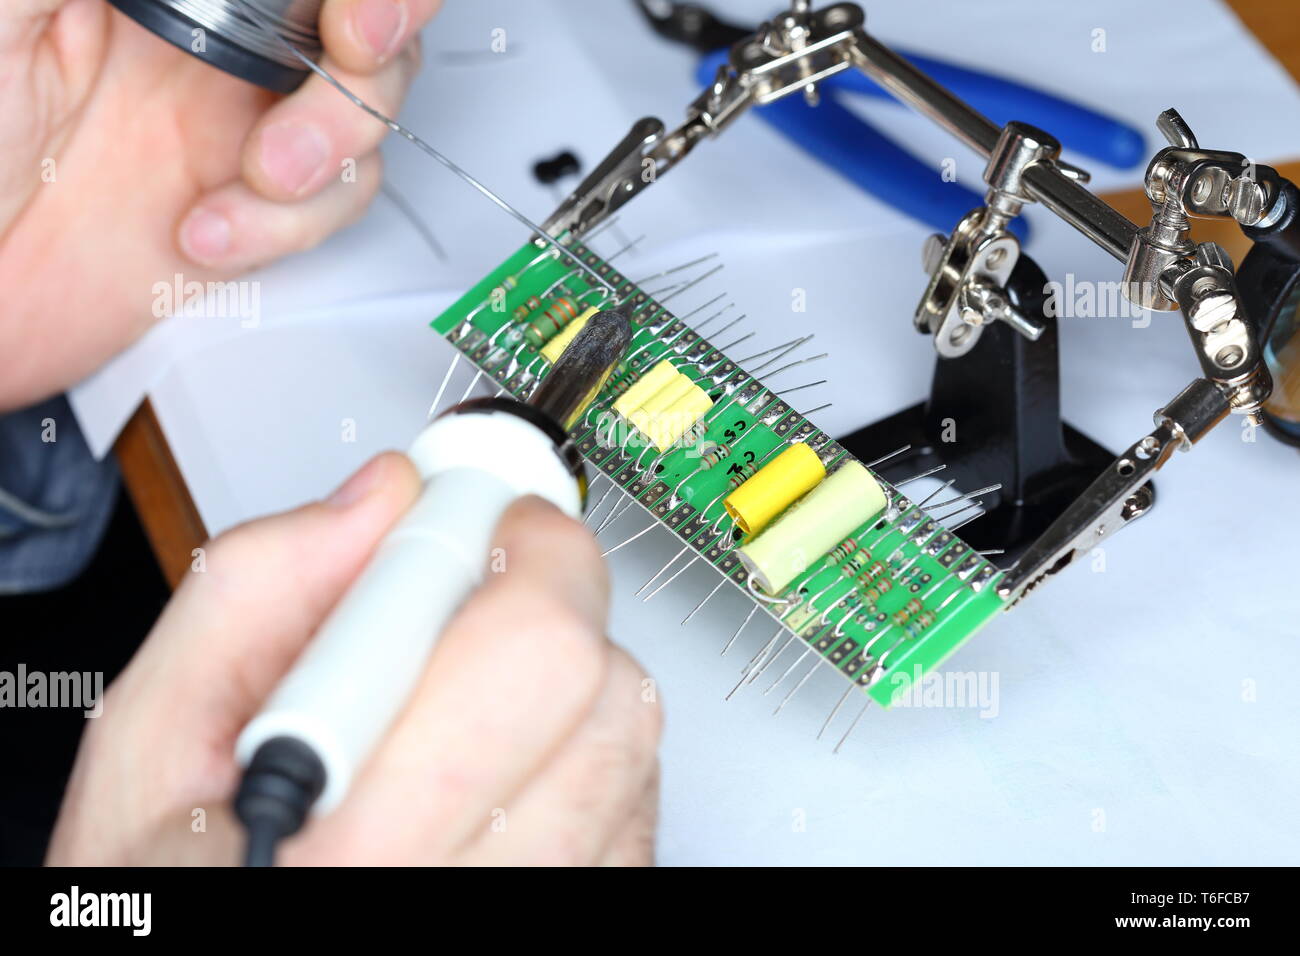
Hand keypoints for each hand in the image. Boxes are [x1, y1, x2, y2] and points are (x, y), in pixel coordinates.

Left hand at [0, 0, 439, 409]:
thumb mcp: (2, 11)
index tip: (348, 11)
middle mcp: (207, 38)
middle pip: (358, 19)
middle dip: (380, 32)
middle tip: (354, 50)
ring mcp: (235, 125)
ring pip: (366, 107)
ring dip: (335, 142)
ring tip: (261, 173)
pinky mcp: (252, 211)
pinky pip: (335, 204)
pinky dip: (292, 226)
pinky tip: (209, 230)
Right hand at [46, 453, 661, 864]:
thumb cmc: (167, 893)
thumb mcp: (152, 744)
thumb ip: (254, 596)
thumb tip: (380, 502)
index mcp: (359, 850)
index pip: (527, 648)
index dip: (505, 539)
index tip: (473, 500)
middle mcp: (470, 891)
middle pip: (597, 680)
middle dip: (540, 588)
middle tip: (472, 573)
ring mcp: (545, 905)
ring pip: (626, 731)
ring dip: (558, 674)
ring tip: (462, 690)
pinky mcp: (587, 909)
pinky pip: (635, 796)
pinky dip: (577, 748)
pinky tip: (496, 759)